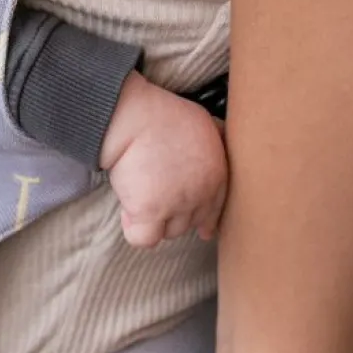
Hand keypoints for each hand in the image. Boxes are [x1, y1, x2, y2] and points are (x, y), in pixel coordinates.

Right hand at [98, 72, 227, 248]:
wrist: (136, 116)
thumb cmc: (163, 114)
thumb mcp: (204, 121)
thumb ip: (216, 141)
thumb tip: (222, 141)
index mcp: (217, 174)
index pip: (216, 210)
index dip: (207, 221)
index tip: (203, 230)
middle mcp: (201, 194)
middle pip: (190, 223)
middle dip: (175, 215)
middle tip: (157, 196)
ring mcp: (176, 205)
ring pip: (169, 232)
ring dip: (155, 221)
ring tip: (140, 196)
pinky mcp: (150, 212)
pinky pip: (144, 239)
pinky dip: (135, 229)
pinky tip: (129, 212)